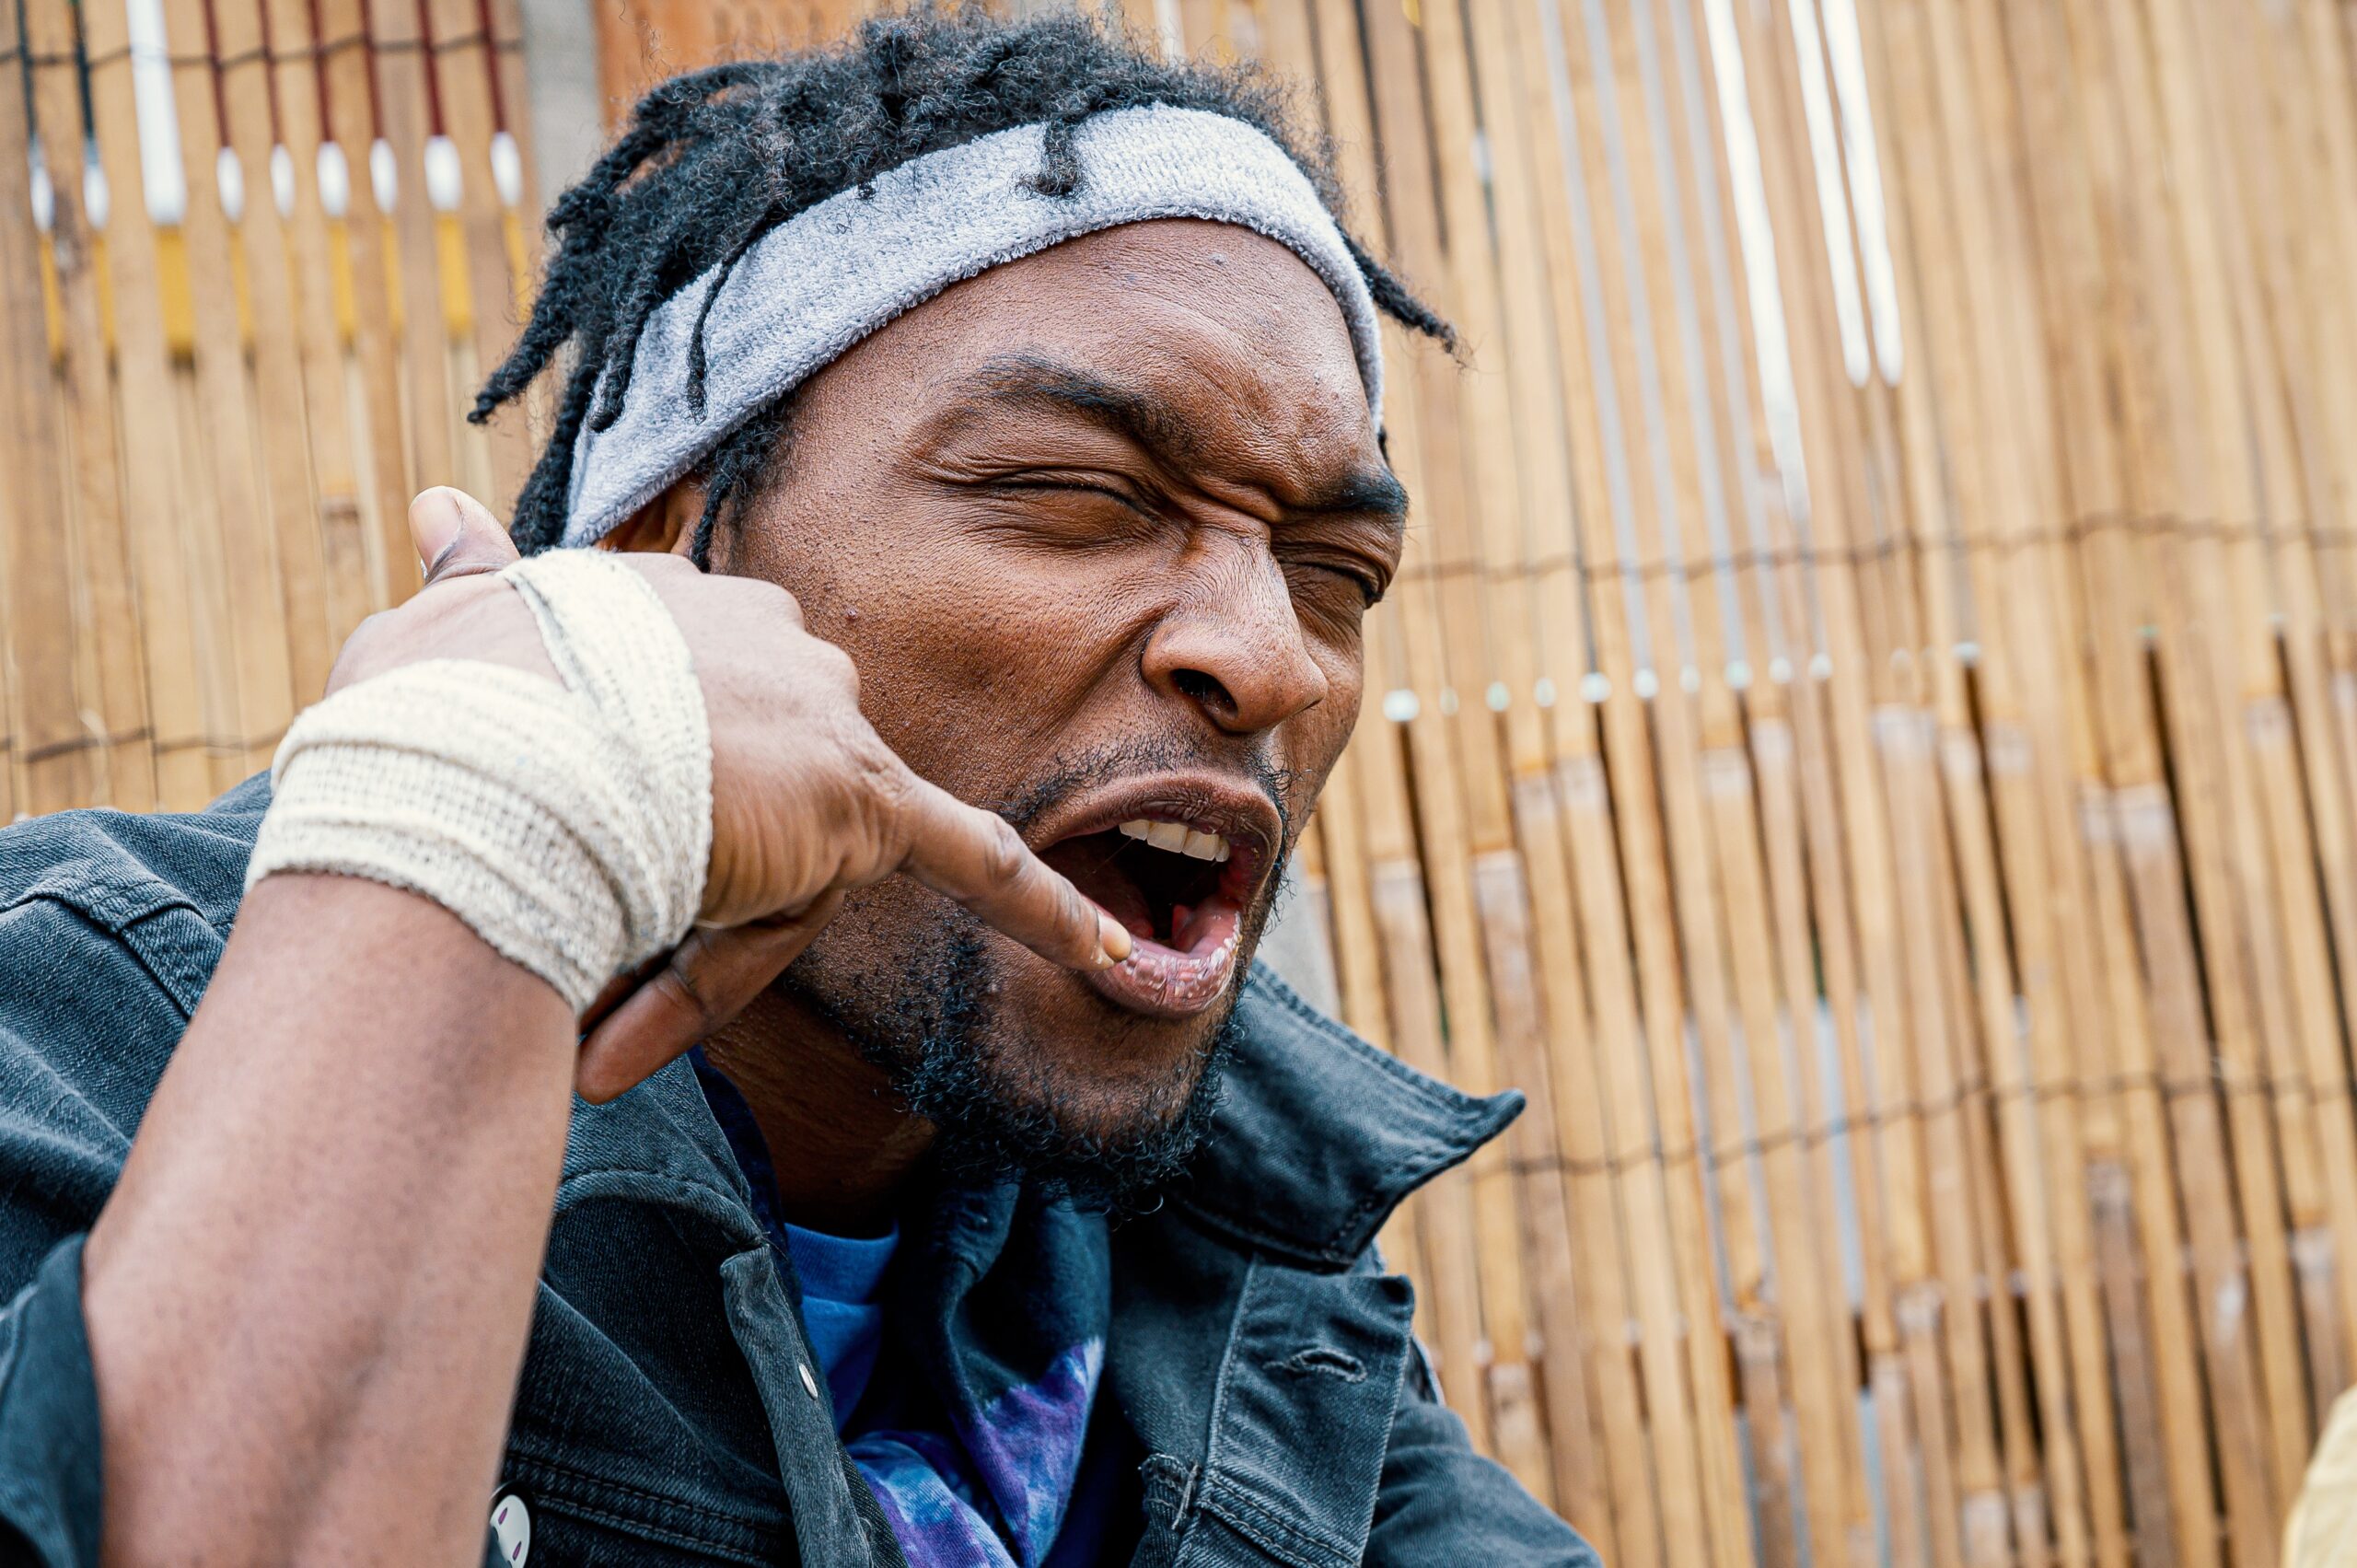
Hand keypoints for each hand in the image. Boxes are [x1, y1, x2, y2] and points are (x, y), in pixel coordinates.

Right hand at [329, 487, 1130, 1099]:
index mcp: (674, 596)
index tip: (572, 828)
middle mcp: (765, 635)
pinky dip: (1047, 910)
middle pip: (761, 787)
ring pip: (804, 855)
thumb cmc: (434, 712)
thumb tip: (442, 515)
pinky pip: (976, 859)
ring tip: (619, 1016)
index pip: (694, 713)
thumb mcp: (439, 635)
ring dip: (721, 939)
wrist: (481, 751)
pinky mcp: (858, 799)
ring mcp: (819, 713)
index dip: (639, 796)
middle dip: (685, 880)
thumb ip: (472, 586)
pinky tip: (1119, 957)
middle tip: (581, 951)